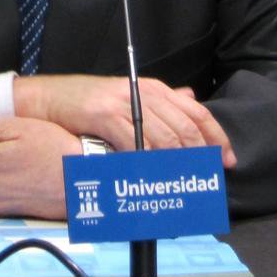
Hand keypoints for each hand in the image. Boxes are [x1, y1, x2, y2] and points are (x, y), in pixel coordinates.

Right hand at [13, 74, 234, 165]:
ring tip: (187, 188)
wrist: (49, 98)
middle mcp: (144, 92)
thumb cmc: (87, 102)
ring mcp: (125, 103)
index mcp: (154, 88)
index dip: (216, 138)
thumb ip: (160, 101)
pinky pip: (135, 143)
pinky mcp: (106, 115)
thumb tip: (192, 100)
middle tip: (208, 182)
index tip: (227, 161)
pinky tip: (153, 178)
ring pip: (165, 138)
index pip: (196, 112)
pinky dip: (147, 163)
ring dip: (179, 167)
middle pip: (185, 128)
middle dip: (202, 158)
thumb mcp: (128, 95)